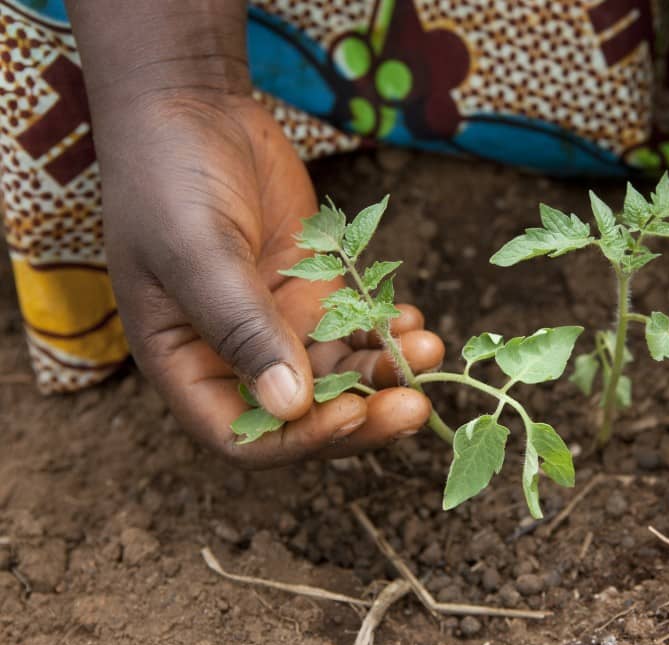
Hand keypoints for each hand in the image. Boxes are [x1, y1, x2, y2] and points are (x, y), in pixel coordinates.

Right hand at [94, 92, 443, 466]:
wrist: (192, 109)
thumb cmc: (170, 178)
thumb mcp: (198, 251)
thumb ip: (242, 328)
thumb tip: (291, 407)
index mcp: (187, 364)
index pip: (244, 435)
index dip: (301, 440)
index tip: (354, 413)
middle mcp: (235, 357)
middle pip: (305, 415)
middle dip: (363, 414)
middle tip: (417, 404)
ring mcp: (279, 325)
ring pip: (340, 374)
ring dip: (385, 370)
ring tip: (427, 347)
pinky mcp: (313, 292)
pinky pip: (355, 329)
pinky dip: (385, 331)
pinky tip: (410, 319)